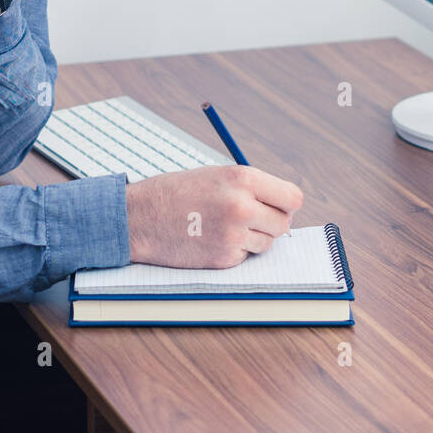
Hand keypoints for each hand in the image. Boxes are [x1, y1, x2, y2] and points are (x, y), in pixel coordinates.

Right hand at [125, 165, 304, 267]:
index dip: (286, 204)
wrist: (140, 217)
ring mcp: (234, 235)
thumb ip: (252, 187)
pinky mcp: (223, 258)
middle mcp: (243, 206)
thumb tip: (284, 206)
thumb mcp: (217, 175)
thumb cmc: (177, 192)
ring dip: (252, 238)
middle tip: (252, 219)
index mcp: (244, 178)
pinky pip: (245, 256)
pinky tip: (210, 239)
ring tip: (223, 226)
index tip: (278, 207)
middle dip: (271, 223)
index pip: (293, 198)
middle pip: (284, 224)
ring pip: (267, 243)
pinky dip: (233, 251)